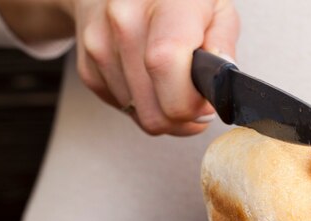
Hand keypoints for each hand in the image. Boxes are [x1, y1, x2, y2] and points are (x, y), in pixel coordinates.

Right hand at [61, 0, 238, 135]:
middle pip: (154, 108)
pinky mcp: (87, 65)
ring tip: (173, 84)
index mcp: (167, 2)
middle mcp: (125, 19)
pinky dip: (140, 103)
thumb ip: (223, 45)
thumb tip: (220, 84)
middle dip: (181, 118)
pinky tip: (150, 79)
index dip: (189, 100)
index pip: (165, 64)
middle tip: (195, 104)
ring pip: (138, 114)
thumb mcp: (216, 9)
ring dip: (162, 110)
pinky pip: (120, 107)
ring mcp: (100, 43)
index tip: (205, 104)